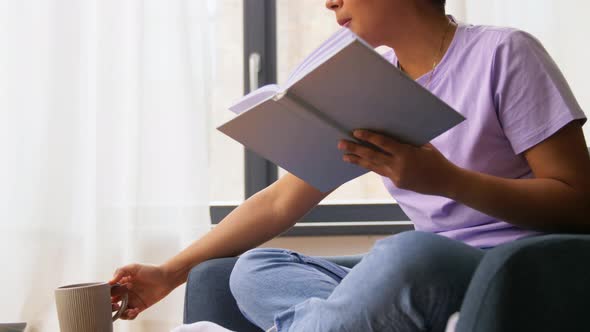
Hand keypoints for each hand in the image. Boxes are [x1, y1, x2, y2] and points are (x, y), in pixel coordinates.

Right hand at [110, 264, 175, 319]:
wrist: (166, 277)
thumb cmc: (151, 270)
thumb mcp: (134, 267)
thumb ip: (120, 271)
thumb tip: (110, 282)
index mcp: (122, 283)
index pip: (111, 291)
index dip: (109, 295)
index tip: (113, 295)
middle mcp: (126, 292)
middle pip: (113, 303)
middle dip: (112, 306)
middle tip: (117, 305)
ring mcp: (132, 300)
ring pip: (120, 311)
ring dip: (121, 313)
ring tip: (128, 309)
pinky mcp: (140, 307)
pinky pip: (131, 315)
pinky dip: (130, 316)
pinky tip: (134, 311)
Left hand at [337, 129, 459, 196]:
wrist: (446, 182)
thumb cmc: (436, 159)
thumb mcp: (423, 146)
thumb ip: (406, 141)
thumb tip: (391, 132)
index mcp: (406, 153)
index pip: (383, 144)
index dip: (368, 137)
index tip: (356, 132)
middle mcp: (398, 166)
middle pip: (372, 156)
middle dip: (355, 149)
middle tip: (341, 144)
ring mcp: (397, 176)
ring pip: (373, 166)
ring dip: (358, 161)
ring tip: (344, 156)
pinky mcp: (397, 183)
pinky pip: (382, 172)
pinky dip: (372, 166)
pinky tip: (361, 162)